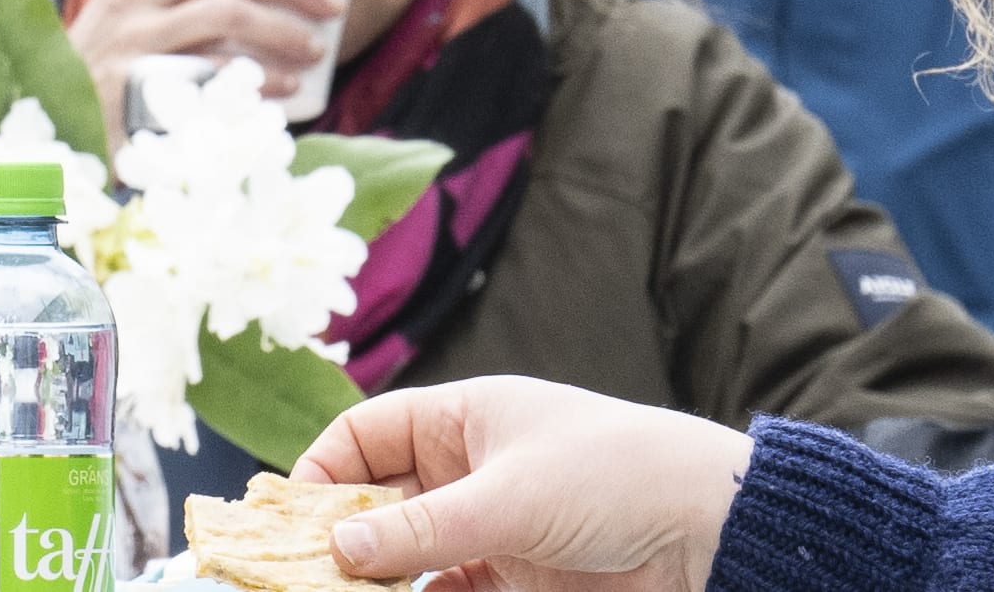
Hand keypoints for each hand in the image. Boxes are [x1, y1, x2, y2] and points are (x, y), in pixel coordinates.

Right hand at [67, 0, 343, 148]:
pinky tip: (286, 89)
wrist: (55, 121)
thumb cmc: (115, 63)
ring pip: (230, 10)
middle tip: (331, 5)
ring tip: (314, 50)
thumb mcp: (137, 4)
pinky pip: (215, 69)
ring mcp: (134, 32)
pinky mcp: (139, 79)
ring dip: (285, 30)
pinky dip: (260, 78)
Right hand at [297, 380, 751, 591]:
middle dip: (334, 539)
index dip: (321, 473)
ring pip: (405, 556)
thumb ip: (420, 531)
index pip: (365, 436)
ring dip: (370, 579)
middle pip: (376, 502)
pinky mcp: (515, 577)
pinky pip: (444, 589)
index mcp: (464, 417)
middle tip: (292, 577)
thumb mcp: (507, 499)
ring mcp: (490, 525)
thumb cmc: (614, 476)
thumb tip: (338, 546)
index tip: (284, 522)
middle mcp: (469, 468)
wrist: (709, 531)